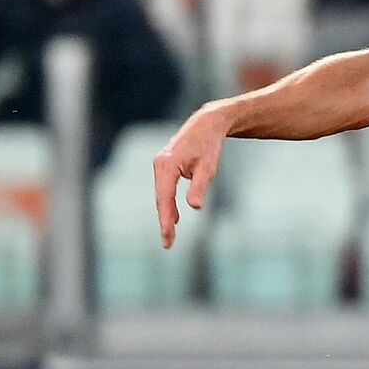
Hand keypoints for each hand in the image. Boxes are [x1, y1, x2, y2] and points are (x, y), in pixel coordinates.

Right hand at [153, 105, 231, 248]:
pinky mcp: (165, 167)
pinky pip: (165, 190)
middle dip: (164, 221)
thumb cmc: (209, 145)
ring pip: (162, 195)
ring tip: (170, 237)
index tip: (168, 233)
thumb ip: (200, 186)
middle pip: (161, 199)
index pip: (165, 196)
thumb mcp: (208, 167)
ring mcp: (160, 166)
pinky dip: (168, 204)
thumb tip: (195, 207)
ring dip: (166, 215)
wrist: (206, 124)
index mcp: (167, 165)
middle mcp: (159, 165)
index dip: (166, 217)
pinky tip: (174, 219)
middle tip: (168, 244)